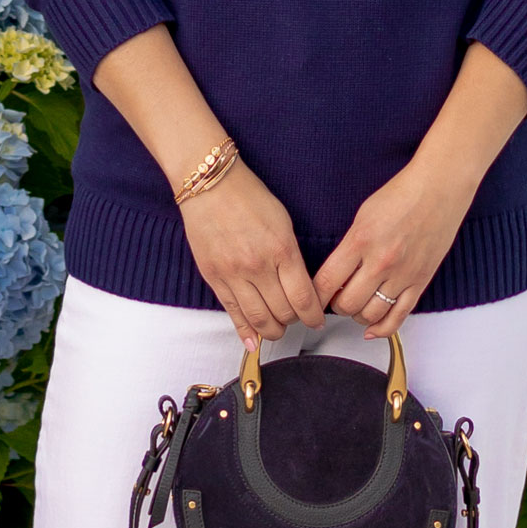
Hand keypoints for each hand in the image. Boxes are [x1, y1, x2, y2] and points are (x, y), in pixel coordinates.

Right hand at [181, 160, 323, 347]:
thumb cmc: (249, 198)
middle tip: (298, 320)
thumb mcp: (283, 222)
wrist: (209, 185)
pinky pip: (232, 313)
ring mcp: (233, 274)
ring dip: (272, 330)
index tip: (317, 320)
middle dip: (294, 322)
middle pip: (283, 313)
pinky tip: (253, 342)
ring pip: (258, 319)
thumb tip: (300, 288)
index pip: (303, 299)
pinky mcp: (214, 278)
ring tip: (278, 329)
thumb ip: (292, 257)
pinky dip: (244, 332)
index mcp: (281, 250)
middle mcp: (258, 266)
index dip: (313, 316)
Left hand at [312, 160, 473, 337]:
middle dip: (335, 306)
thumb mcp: (362, 217)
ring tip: (354, 307)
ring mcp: (402, 274)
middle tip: (334, 300)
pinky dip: (382, 329)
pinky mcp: (420, 281)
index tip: (311, 300)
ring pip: (370, 314)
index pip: (326, 282)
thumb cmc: (402, 195)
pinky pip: (399, 316)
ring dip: (357, 316)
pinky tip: (372, 329)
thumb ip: (348, 248)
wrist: (439, 189)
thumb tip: (335, 276)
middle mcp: (381, 261)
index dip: (314, 297)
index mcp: (361, 241)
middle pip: (346, 304)